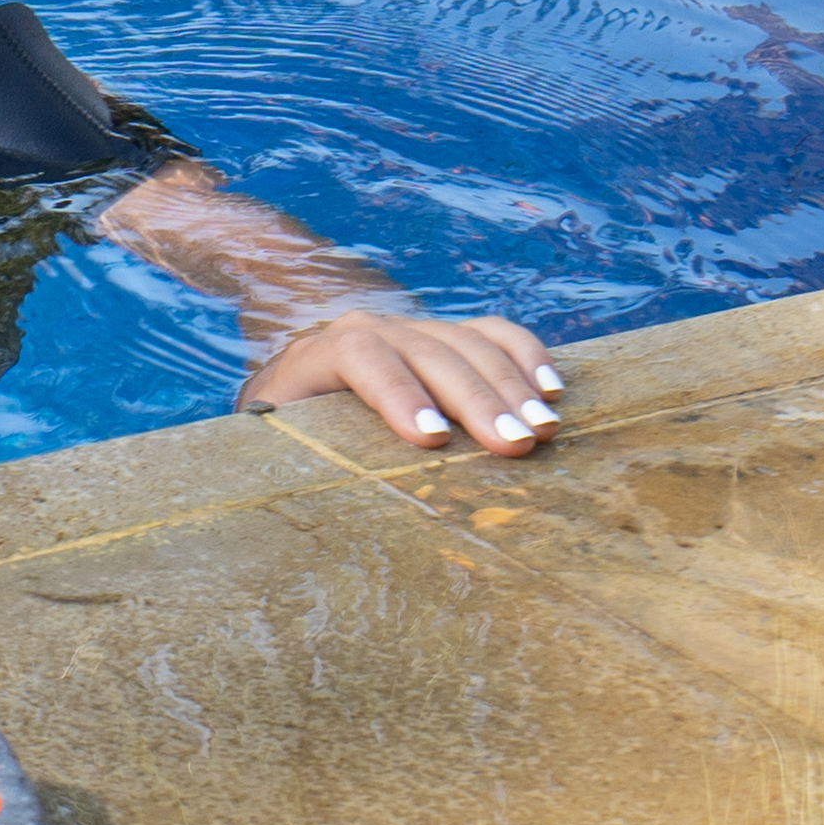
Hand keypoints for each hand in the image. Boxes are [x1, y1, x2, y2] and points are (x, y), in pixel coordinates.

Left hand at [240, 309, 561, 454]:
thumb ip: (279, 451)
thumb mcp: (272, 436)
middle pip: (426, 351)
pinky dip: (526, 357)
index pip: (360, 356)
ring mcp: (415, 329)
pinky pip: (495, 334)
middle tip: (513, 445)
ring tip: (543, 428)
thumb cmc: (288, 428)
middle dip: (473, 399)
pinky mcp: (451, 335)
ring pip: (467, 343)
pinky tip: (551, 390)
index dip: (396, 392)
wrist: (300, 379)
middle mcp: (372, 330)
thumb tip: (281, 495)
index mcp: (321, 352)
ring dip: (510, 386)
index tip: (432, 438)